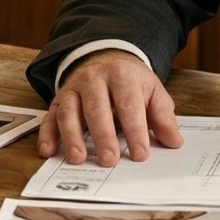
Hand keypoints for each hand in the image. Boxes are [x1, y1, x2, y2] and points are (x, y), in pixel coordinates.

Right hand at [36, 51, 182, 166]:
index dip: (135, 131)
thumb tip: (173, 140)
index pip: (129, 105)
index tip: (140, 154)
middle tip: (109, 160)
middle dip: (103, 136)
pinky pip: (49, 116)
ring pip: (69, 111)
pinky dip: (46, 134)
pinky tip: (48, 150)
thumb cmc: (130, 82)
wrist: (105, 59)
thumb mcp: (152, 91)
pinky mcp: (59, 99)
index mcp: (122, 75)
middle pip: (96, 108)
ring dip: (72, 136)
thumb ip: (163, 116)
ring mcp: (73, 88)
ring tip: (78, 158)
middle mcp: (94, 79)